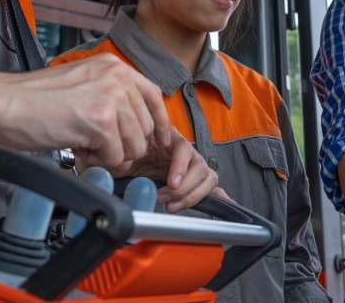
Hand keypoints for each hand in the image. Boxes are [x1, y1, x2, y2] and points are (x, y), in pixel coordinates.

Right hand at [0, 53, 172, 168]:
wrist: (2, 104)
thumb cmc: (32, 99)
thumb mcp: (81, 84)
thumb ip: (109, 95)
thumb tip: (132, 123)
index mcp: (113, 66)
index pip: (153, 95)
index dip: (156, 123)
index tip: (154, 139)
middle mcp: (117, 77)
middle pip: (145, 127)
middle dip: (124, 145)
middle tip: (94, 144)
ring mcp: (111, 97)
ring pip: (134, 145)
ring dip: (110, 154)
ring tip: (82, 144)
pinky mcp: (102, 121)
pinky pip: (115, 157)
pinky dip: (96, 161)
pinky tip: (76, 147)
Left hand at [105, 127, 219, 212]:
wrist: (119, 160)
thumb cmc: (121, 155)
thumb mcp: (117, 154)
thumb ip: (118, 156)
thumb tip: (118, 162)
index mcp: (166, 137)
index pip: (183, 148)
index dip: (180, 166)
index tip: (172, 183)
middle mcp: (181, 150)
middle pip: (200, 165)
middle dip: (185, 188)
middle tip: (165, 200)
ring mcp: (189, 166)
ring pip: (207, 177)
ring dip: (193, 195)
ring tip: (173, 206)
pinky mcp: (193, 181)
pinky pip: (212, 188)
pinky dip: (221, 197)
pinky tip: (227, 205)